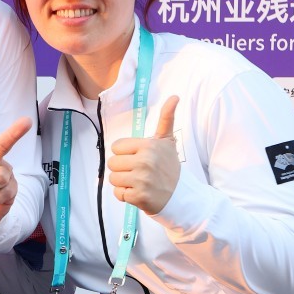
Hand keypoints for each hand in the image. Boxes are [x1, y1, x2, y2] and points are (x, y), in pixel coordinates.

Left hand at [107, 95, 179, 215]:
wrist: (181, 195)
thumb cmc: (169, 167)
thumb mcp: (167, 141)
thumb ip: (166, 118)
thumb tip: (174, 96)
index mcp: (148, 146)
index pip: (116, 147)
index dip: (125, 153)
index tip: (138, 158)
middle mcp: (145, 162)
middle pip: (112, 163)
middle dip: (123, 169)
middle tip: (138, 172)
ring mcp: (141, 180)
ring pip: (113, 179)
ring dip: (123, 183)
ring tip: (138, 182)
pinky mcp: (139, 197)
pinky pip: (118, 194)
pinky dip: (126, 196)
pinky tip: (139, 193)